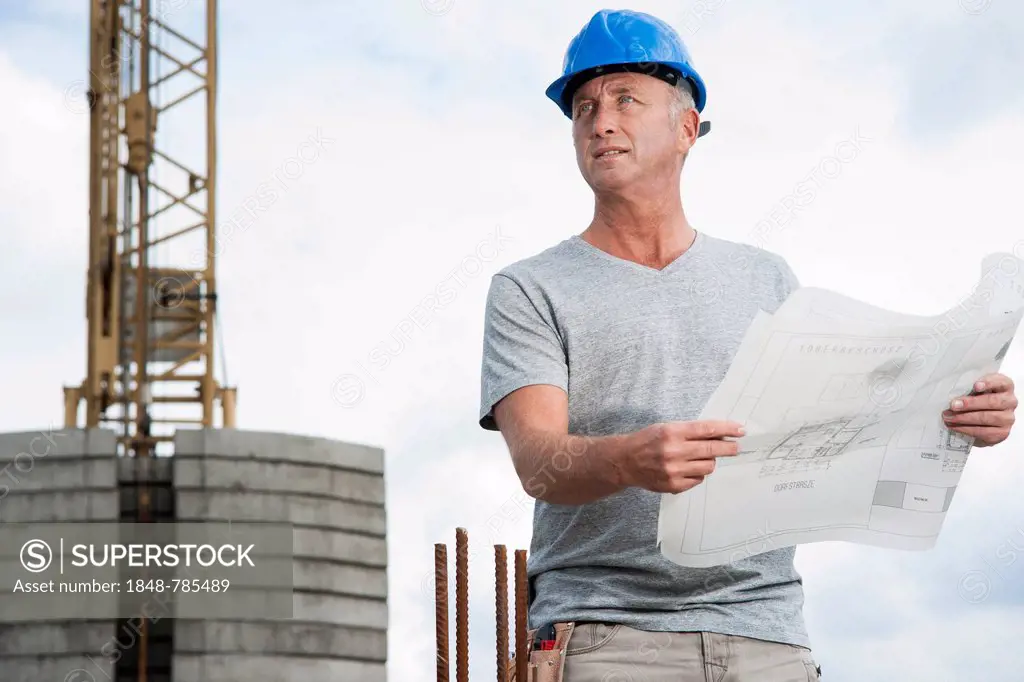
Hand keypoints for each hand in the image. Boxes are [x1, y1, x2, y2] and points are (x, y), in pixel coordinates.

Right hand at [624, 420, 743, 493]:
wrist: (625, 461)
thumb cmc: (647, 441)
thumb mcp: (667, 428)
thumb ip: (691, 431)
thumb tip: (719, 435)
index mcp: (672, 432)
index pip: (707, 429)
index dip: (727, 429)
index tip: (740, 430)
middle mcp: (674, 451)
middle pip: (712, 450)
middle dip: (728, 448)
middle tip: (736, 447)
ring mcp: (674, 470)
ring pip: (708, 467)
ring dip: (709, 461)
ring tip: (699, 458)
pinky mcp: (673, 485)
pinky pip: (698, 480)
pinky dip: (697, 473)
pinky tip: (687, 468)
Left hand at [942, 373, 1016, 446]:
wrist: (980, 421)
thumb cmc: (975, 399)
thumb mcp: (973, 390)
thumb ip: (968, 388)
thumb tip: (951, 392)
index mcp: (1005, 386)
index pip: (1001, 382)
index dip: (988, 383)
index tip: (975, 386)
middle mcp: (1010, 401)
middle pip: (992, 402)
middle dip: (970, 403)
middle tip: (953, 405)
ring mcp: (1008, 418)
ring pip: (987, 418)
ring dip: (964, 418)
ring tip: (948, 417)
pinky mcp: (1002, 433)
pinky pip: (984, 432)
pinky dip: (966, 429)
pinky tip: (954, 426)